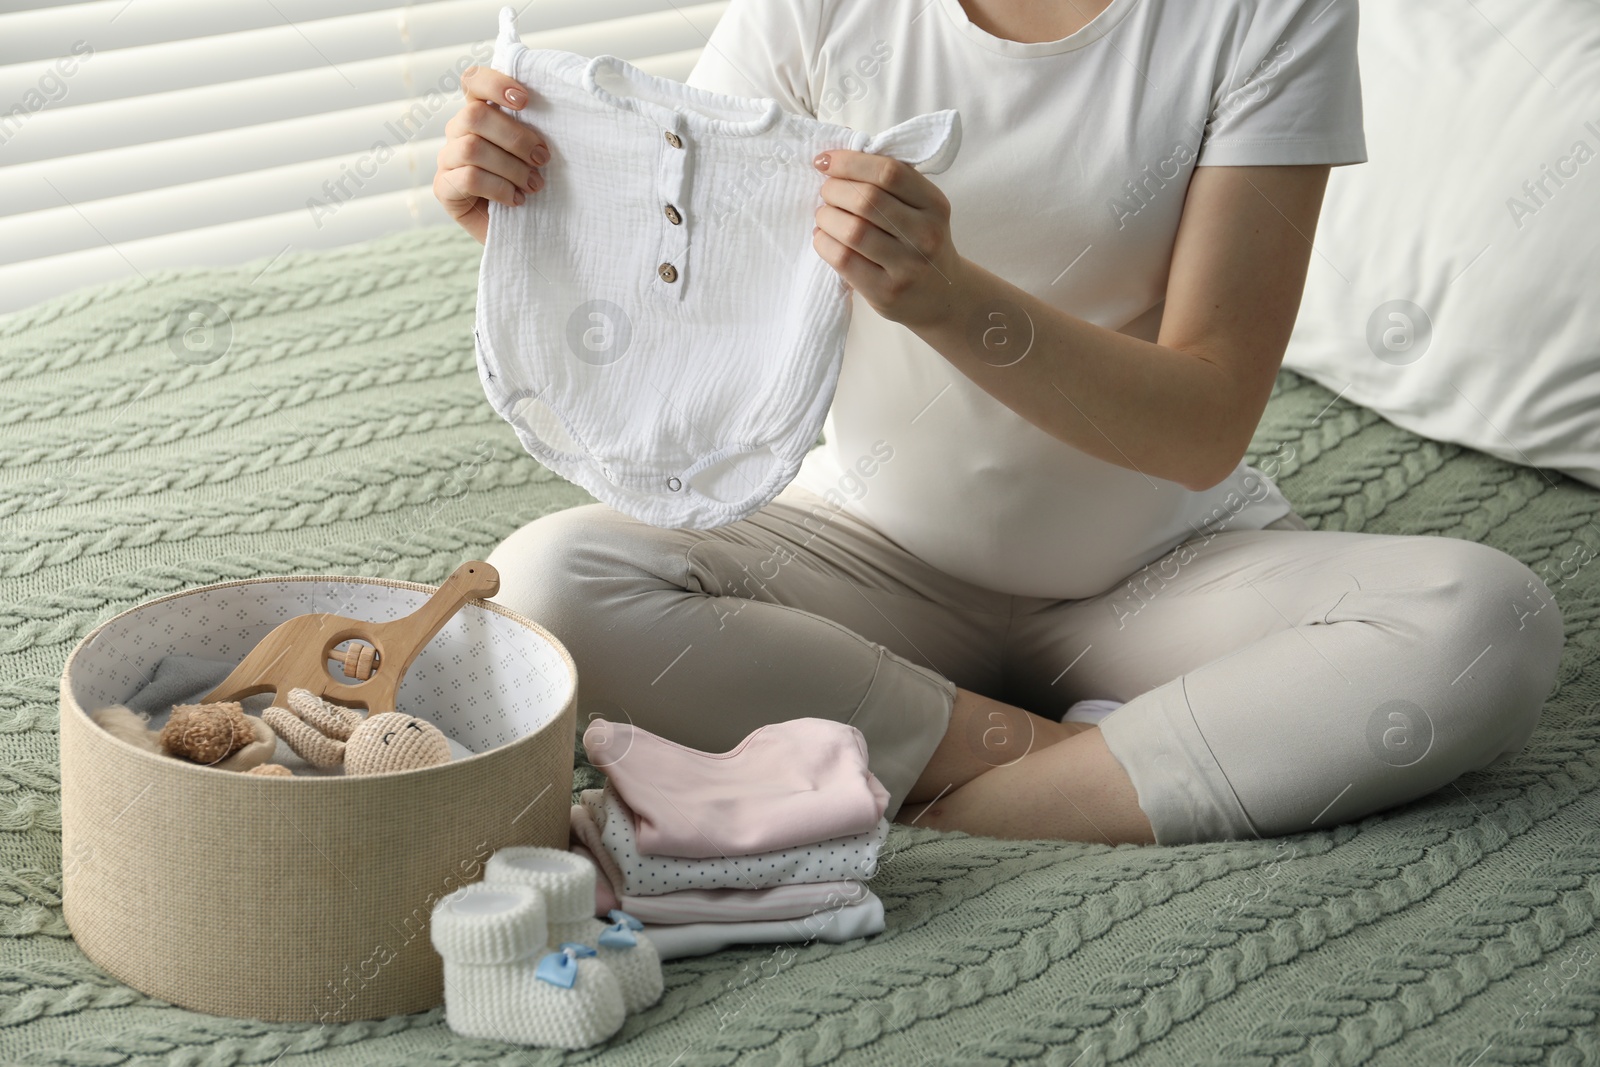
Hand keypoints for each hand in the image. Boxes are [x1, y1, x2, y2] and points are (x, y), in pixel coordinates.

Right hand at [433, 65, 552, 243]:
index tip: (525, 101)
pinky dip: (499, 188)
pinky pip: (468, 178)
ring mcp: (447, 159)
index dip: (495, 84)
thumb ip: (534, 129)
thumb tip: (558, 110)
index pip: (474, 82)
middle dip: (515, 138)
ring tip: (534, 185)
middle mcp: (458, 132)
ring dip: (511, 167)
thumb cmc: (531, 185)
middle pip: (474, 116)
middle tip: (542, 159)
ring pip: (472, 148)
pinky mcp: (443, 188)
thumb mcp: (536, 153)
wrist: (524, 233)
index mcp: (480, 114)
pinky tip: (516, 200)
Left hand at [810, 150, 963, 328]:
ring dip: (826, 217)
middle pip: (866, 200)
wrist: (942, 297)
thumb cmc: (919, 242)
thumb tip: (836, 159)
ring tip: (823, 215)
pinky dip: (824, 242)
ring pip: (852, 230)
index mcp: (935, 204)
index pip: (889, 172)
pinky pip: (844, 260)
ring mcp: (907, 267)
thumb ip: (890, 184)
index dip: (850, 162)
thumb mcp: (921, 208)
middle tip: (825, 192)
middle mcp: (925, 235)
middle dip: (833, 190)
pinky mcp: (886, 292)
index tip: (825, 161)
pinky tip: (824, 237)